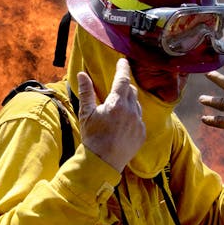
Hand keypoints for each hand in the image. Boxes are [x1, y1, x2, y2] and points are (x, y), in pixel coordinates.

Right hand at [76, 58, 145, 172]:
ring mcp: (138, 123)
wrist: (102, 163)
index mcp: (116, 104)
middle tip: (117, 87)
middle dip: (125, 86)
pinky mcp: (141, 133)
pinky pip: (139, 119)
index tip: (123, 61)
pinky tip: (122, 124)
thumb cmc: (92, 137)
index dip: (123, 68)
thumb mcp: (86, 114)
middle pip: (131, 90)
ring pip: (136, 104)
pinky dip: (132, 117)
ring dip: (129, 102)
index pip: (122, 79)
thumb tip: (81, 74)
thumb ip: (86, 92)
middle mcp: (130, 111)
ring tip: (118, 108)